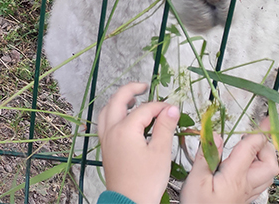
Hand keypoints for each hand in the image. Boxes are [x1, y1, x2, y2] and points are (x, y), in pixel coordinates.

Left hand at [97, 82, 180, 203]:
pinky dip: (113, 113)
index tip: (173, 110)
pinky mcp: (106, 147)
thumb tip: (171, 108)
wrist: (129, 201)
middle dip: (131, 90)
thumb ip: (165, 127)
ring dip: (119, 101)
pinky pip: (105, 122)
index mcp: (124, 129)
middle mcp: (111, 130)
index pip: (145, 109)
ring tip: (133, 100)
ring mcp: (106, 139)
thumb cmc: (146, 181)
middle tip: (144, 86)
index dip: (160, 107)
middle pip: (117, 101)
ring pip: (107, 110)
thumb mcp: (160, 152)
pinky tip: (125, 119)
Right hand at [182, 118, 278, 203]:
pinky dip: (260, 168)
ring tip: (253, 146)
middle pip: (270, 163)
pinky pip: (261, 181)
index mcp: (236, 176)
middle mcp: (247, 185)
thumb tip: (215, 134)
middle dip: (267, 146)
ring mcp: (248, 193)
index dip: (259, 132)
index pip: (252, 149)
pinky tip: (248, 165)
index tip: (265, 118)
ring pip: (269, 173)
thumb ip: (206, 156)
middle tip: (256, 133)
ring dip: (266, 157)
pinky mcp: (244, 198)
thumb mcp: (196, 179)